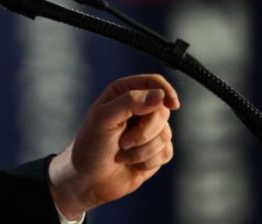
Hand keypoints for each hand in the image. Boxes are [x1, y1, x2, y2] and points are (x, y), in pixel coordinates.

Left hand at [47, 74, 179, 219]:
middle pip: (162, 111)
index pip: (154, 82)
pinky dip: (148, 161)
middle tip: (123, 142)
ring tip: (121, 154)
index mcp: (124, 93)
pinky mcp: (155, 151)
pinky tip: (132, 163)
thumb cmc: (90, 145)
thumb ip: (130, 102)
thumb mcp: (104, 118)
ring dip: (142, 150)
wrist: (89, 179)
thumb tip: (160, 96)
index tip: (172, 105)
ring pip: (165, 134)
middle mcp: (139, 109)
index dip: (166, 91)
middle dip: (144, 131)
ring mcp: (149, 130)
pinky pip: (167, 152)